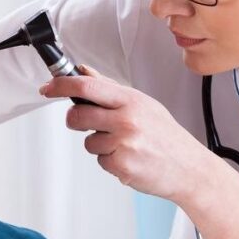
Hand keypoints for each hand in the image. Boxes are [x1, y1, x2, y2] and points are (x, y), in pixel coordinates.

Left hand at [39, 65, 219, 203]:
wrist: (189, 168)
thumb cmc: (166, 136)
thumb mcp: (143, 104)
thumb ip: (111, 88)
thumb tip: (83, 70)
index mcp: (131, 100)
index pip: (87, 85)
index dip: (61, 85)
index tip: (48, 87)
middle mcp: (127, 119)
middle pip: (78, 115)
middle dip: (76, 120)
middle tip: (86, 122)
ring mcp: (124, 143)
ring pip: (88, 141)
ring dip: (100, 145)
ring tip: (125, 145)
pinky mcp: (121, 165)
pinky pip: (100, 161)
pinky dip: (110, 162)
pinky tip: (129, 159)